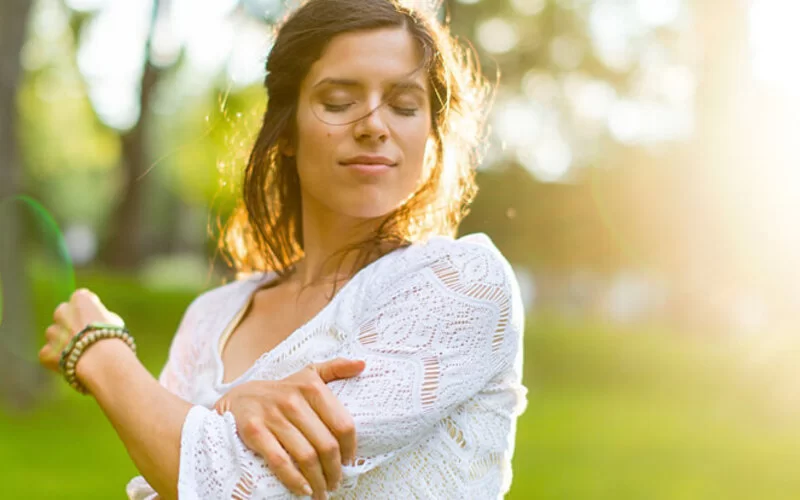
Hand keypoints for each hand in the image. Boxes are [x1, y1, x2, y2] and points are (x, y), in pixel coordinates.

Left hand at [38, 288, 123, 372]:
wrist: (103, 361)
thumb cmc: (113, 339)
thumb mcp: (112, 320)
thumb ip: (98, 316)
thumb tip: (93, 320)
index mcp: (80, 300)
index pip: (81, 297)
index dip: (88, 308)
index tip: (94, 316)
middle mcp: (62, 312)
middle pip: (62, 313)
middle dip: (69, 321)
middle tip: (83, 334)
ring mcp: (52, 332)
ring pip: (54, 334)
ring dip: (62, 340)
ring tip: (79, 352)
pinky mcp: (46, 351)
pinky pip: (49, 353)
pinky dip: (57, 358)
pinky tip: (72, 363)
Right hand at [213, 358, 364, 498]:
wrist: (238, 398)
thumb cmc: (281, 391)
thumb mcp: (307, 373)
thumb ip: (335, 368)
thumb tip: (362, 364)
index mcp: (311, 386)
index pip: (343, 424)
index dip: (350, 449)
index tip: (349, 463)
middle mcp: (294, 400)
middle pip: (326, 445)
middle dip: (334, 471)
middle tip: (336, 483)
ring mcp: (273, 416)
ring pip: (306, 456)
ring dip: (318, 480)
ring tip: (322, 491)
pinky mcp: (254, 431)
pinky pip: (280, 461)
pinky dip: (294, 480)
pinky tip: (303, 490)